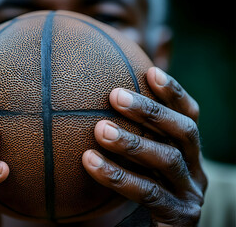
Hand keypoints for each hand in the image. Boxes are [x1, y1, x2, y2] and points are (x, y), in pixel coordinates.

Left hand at [83, 67, 206, 225]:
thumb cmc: (139, 191)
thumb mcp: (138, 162)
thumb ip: (129, 136)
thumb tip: (90, 101)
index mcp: (188, 152)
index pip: (189, 115)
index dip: (173, 93)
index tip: (150, 71)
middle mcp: (195, 170)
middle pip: (183, 131)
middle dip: (150, 111)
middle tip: (115, 95)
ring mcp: (189, 194)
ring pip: (168, 159)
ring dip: (133, 141)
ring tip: (100, 129)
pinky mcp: (178, 216)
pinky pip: (147, 192)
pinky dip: (118, 174)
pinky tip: (90, 161)